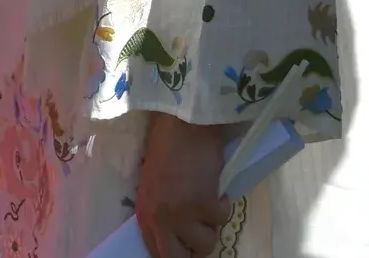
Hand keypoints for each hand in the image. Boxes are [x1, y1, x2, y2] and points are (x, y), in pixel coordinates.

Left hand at [136, 114, 232, 257]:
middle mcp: (160, 220)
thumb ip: (160, 212)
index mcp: (144, 213)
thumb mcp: (154, 186)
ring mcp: (182, 215)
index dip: (175, 253)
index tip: (186, 246)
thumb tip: (177, 235)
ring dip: (211, 224)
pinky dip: (224, 204)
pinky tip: (216, 187)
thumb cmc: (167, 148)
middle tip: (201, 230)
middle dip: (193, 249)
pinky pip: (222, 219)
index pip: (157, 253)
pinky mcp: (204, 205)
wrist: (183, 123)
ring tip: (207, 201)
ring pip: (206, 243)